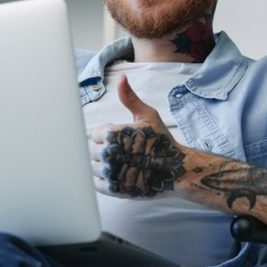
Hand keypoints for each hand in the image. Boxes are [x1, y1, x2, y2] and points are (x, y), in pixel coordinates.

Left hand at [89, 75, 186, 196]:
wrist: (175, 169)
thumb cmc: (162, 141)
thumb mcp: (147, 115)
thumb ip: (130, 98)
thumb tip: (121, 78)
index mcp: (112, 134)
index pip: (94, 134)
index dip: (107, 135)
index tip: (122, 139)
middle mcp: (108, 153)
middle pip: (91, 150)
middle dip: (104, 149)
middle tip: (123, 151)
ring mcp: (110, 173)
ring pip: (93, 167)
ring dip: (103, 164)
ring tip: (122, 163)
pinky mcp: (113, 189)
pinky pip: (96, 183)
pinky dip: (104, 179)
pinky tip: (119, 174)